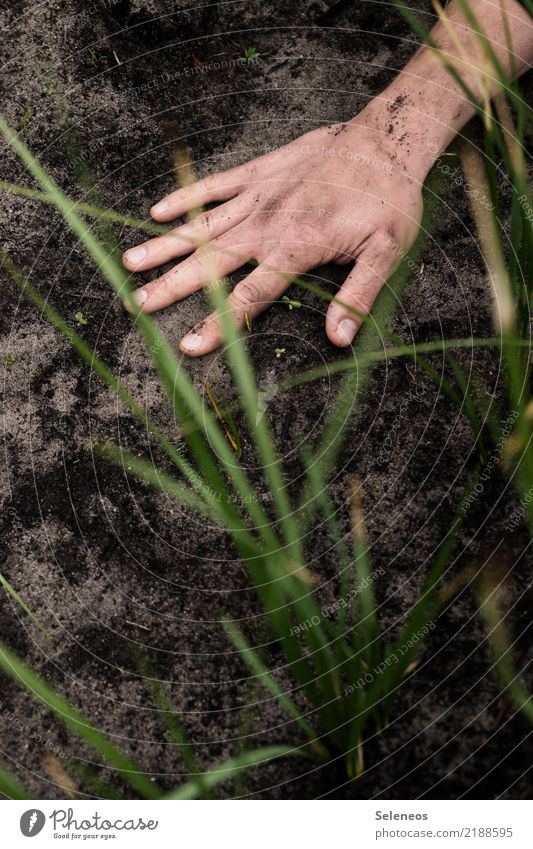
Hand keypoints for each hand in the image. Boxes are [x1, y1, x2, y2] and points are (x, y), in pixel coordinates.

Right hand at [122, 113, 423, 355]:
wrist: (387, 138)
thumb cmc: (389, 198)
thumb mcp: (385, 253)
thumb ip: (357, 296)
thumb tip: (338, 339)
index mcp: (296, 249)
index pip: (249, 297)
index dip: (218, 325)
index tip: (188, 345)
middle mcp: (268, 223)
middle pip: (211, 262)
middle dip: (171, 286)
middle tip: (136, 303)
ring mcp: (260, 195)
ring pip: (202, 225)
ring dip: (165, 245)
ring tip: (130, 261)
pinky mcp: (260, 171)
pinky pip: (216, 185)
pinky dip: (186, 197)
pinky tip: (157, 211)